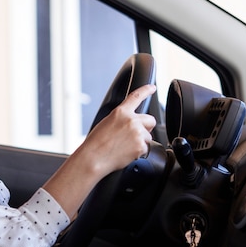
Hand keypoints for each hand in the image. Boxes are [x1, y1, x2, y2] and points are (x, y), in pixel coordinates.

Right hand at [42, 84, 156, 218]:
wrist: (93, 158)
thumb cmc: (96, 143)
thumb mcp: (106, 123)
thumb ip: (121, 120)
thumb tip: (130, 124)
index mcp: (121, 112)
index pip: (136, 97)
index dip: (146, 90)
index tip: (152, 88)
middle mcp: (131, 120)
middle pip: (150, 120)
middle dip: (146, 128)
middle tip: (135, 136)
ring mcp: (137, 133)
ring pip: (148, 137)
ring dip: (140, 142)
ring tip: (124, 147)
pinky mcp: (141, 146)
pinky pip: (146, 149)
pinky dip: (138, 152)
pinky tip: (126, 154)